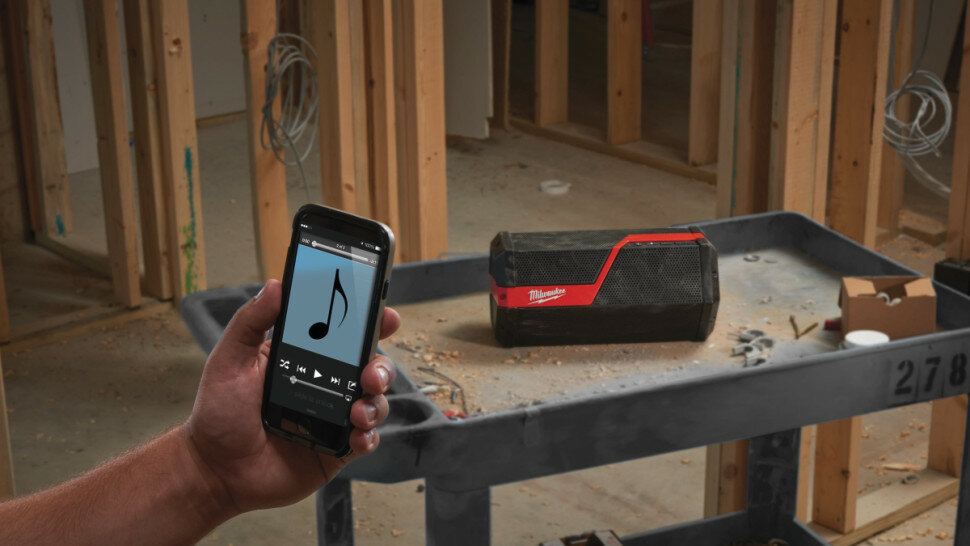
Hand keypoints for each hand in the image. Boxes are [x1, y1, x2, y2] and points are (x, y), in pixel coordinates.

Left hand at [182, 279, 399, 513]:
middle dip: (381, 366)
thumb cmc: (218, 414)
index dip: (370, 322)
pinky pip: (367, 438)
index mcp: (303, 356)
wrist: (215, 471)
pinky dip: (370, 436)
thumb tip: (275, 285)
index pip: (344, 333)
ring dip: (376, 402)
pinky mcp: (336, 448)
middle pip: (370, 365)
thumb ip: (251, 321)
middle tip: (369, 374)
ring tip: (358, 412)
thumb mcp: (230, 360)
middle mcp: (325, 383)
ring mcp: (333, 416)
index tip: (385, 316)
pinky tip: (357, 436)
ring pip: (375, 400)